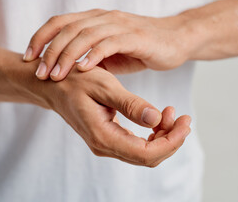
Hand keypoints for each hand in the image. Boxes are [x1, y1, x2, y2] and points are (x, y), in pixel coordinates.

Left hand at [23, 9, 193, 80]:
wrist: (175, 40)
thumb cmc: (139, 48)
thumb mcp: (109, 52)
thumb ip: (89, 56)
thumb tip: (67, 70)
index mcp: (94, 19)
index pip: (59, 22)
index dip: (40, 38)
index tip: (28, 58)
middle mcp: (103, 18)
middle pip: (68, 28)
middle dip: (49, 51)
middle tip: (39, 73)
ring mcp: (119, 25)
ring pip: (85, 35)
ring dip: (67, 56)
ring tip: (55, 75)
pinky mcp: (135, 37)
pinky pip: (109, 43)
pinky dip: (93, 55)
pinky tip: (82, 69)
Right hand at [39, 64, 190, 166]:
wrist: (52, 85)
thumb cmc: (74, 81)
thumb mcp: (104, 86)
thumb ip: (130, 105)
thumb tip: (155, 119)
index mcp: (103, 136)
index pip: (146, 153)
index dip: (171, 141)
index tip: (185, 122)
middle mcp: (104, 146)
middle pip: (148, 157)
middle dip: (171, 139)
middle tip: (184, 117)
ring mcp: (105, 144)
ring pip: (144, 152)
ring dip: (163, 136)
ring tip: (171, 112)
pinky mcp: (108, 137)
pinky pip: (136, 144)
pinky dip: (151, 133)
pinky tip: (157, 116)